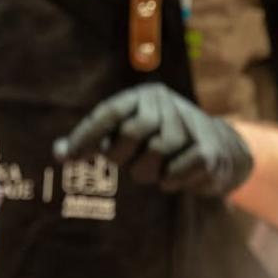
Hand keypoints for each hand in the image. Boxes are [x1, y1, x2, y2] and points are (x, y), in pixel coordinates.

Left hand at [55, 84, 253, 197]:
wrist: (219, 150)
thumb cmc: (162, 142)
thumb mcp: (129, 135)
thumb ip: (97, 141)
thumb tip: (58, 152)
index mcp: (142, 96)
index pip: (109, 112)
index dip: (86, 136)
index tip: (67, 158)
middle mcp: (165, 101)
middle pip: (133, 131)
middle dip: (123, 156)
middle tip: (129, 165)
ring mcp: (189, 122)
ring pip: (156, 151)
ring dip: (149, 172)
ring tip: (154, 172)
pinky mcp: (208, 149)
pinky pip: (175, 170)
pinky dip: (170, 181)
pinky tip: (172, 178)